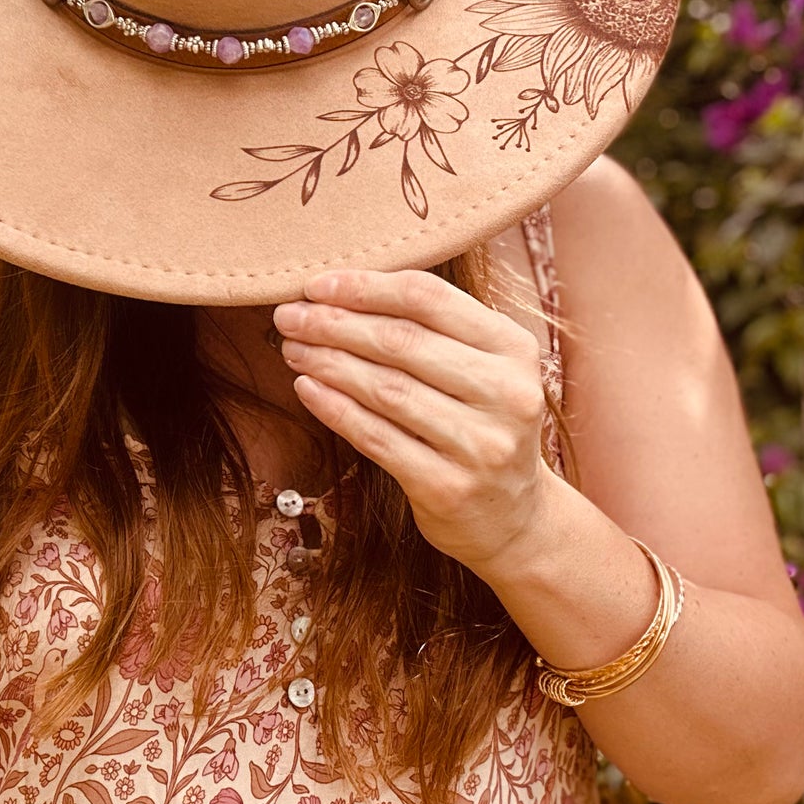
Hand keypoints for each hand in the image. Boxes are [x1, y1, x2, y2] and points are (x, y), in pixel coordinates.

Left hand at [272, 267, 552, 574]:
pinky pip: (377, 438)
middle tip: (289, 317)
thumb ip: (435, 330)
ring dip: (328, 363)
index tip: (315, 285)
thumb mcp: (483, 370)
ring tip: (293, 349)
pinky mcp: (449, 488)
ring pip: (386, 389)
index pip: (428, 299)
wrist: (513, 518)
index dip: (365, 287)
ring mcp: (480, 445)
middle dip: (334, 323)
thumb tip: (340, 292)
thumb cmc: (481, 427)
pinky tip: (307, 388)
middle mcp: (506, 393)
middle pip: (401, 341)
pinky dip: (335, 409)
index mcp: (514, 349)